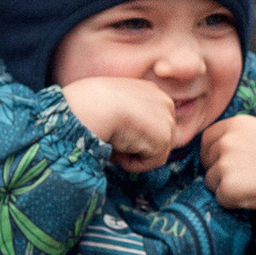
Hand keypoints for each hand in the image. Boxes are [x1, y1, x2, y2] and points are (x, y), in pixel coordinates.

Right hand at [60, 76, 176, 169]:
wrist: (90, 106)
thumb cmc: (88, 103)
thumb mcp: (111, 102)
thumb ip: (126, 114)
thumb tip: (126, 137)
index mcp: (150, 91)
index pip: (152, 120)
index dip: (133, 133)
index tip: (114, 134)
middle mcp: (164, 101)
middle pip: (157, 136)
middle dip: (136, 145)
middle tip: (112, 141)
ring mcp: (167, 119)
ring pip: (154, 150)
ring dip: (132, 154)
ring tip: (113, 143)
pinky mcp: (165, 137)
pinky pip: (152, 163)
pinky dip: (133, 163)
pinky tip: (118, 150)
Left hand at [201, 113, 255, 224]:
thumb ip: (237, 139)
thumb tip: (211, 153)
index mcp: (236, 124)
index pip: (207, 138)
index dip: (213, 154)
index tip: (227, 163)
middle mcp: (227, 140)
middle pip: (207, 161)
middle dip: (220, 172)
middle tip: (248, 177)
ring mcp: (225, 163)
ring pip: (211, 181)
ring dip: (227, 188)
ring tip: (254, 185)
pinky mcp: (227, 186)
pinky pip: (220, 199)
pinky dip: (234, 202)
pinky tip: (255, 195)